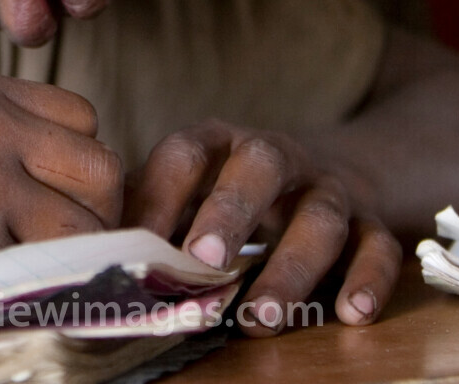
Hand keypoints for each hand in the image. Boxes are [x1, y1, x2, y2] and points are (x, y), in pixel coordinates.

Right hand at [0, 70, 122, 304]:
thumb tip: (40, 176)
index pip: (80, 116)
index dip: (72, 163)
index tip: (49, 197)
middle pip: (99, 166)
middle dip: (90, 211)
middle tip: (52, 245)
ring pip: (89, 223)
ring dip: (72, 256)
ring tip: (26, 273)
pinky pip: (48, 272)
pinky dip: (35, 290)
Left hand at [125, 120, 400, 334]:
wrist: (334, 166)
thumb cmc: (234, 189)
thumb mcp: (191, 187)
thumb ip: (145, 211)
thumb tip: (79, 251)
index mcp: (221, 142)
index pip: (186, 152)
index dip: (160, 194)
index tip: (137, 245)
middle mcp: (277, 156)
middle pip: (259, 166)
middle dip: (229, 212)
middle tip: (202, 261)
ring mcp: (328, 187)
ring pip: (318, 217)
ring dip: (291, 268)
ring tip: (260, 316)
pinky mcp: (371, 222)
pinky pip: (379, 246)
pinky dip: (370, 280)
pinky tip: (351, 314)